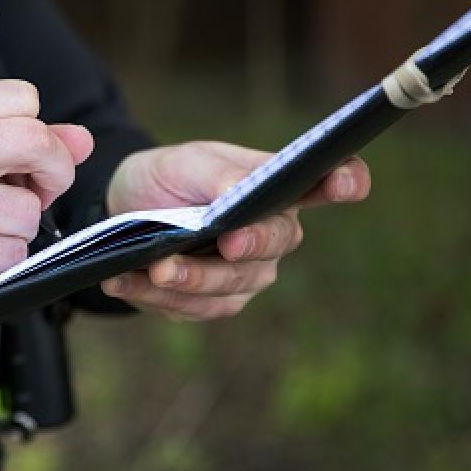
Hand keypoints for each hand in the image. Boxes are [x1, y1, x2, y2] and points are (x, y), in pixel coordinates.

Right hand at [0, 80, 93, 327]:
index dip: (36, 130)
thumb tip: (80, 139)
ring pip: (27, 210)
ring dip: (17, 228)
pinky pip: (9, 254)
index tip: (22, 157)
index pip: (22, 98)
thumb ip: (9, 138)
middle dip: (52, 172)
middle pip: (35, 142)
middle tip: (34, 191)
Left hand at [101, 141, 370, 320]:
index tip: (348, 182)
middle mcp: (271, 236)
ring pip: (229, 287)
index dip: (345, 182)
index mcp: (277, 190)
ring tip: (156, 268)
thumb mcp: (188, 162)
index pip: (324, 184)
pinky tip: (122, 280)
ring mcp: (243, 275)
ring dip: (191, 279)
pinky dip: (153, 295)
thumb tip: (237, 194)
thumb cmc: (168, 177)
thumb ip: (219, 175)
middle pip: (274, 246)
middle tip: (226, 242)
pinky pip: (189, 309)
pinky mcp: (209, 303)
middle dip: (250, 245)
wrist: (122, 208)